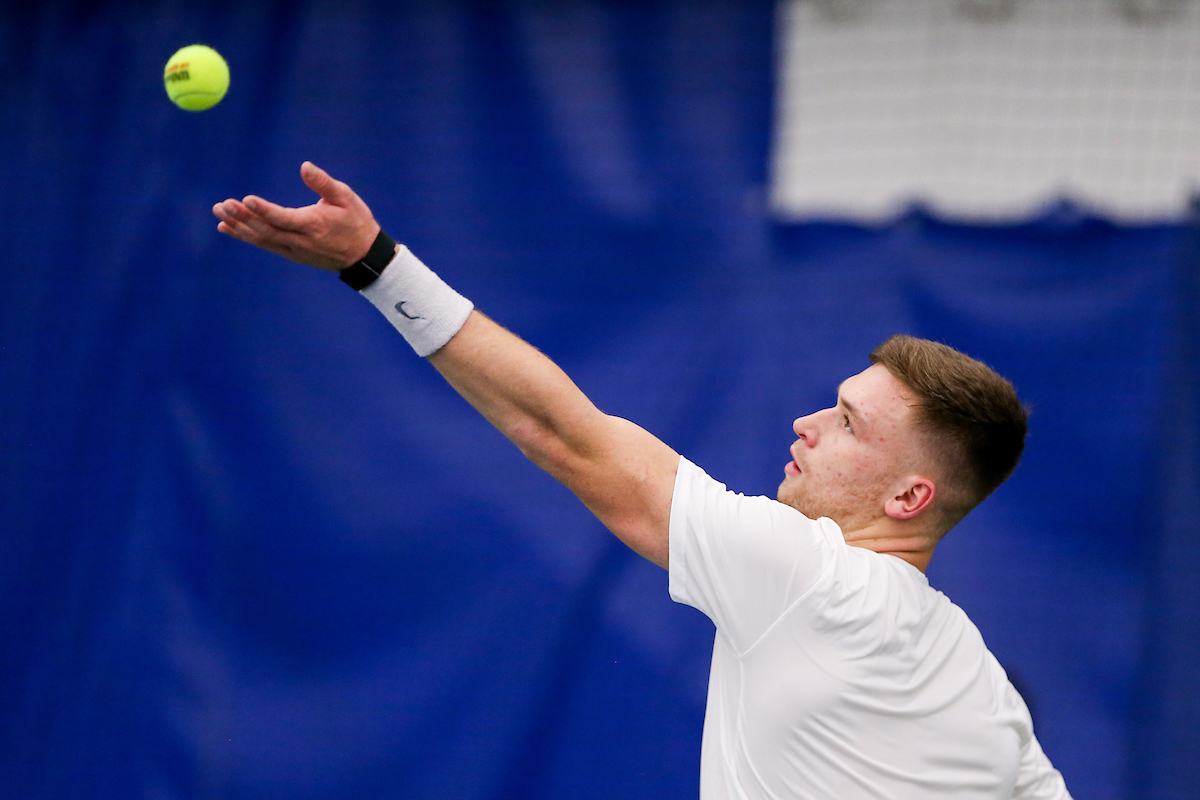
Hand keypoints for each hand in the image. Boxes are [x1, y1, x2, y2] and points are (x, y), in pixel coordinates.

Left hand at [212, 161, 380, 270]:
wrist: (363, 256)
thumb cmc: (356, 222)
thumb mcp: (346, 198)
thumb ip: (323, 183)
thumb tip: (304, 166)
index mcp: (314, 225)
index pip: (284, 218)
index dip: (264, 210)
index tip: (246, 199)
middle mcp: (300, 240)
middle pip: (266, 230)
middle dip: (242, 218)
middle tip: (222, 205)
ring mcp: (293, 249)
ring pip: (261, 239)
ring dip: (239, 227)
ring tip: (219, 214)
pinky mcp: (290, 253)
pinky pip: (264, 244)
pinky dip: (245, 236)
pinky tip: (227, 228)